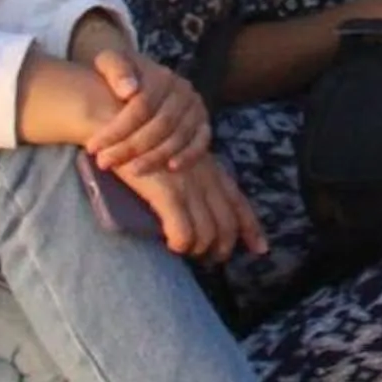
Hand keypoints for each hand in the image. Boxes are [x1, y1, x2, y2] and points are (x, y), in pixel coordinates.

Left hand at [85, 43, 209, 174]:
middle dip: (131, 148)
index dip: (116, 130)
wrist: (138, 76)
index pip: (141, 106)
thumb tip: (129, 90)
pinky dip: (189, 156)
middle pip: (160, 125)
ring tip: (129, 171)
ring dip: (154, 158)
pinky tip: (170, 168)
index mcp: (161, 76)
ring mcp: (195, 107)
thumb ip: (116, 68)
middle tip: (104, 162)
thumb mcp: (109, 60)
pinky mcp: (202, 124)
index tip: (92, 147)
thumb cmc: (118, 74)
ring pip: (179, 137)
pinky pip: (201, 142)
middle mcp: (183, 91)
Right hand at [119, 151, 265, 263]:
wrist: (120, 121)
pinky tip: (172, 246)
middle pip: (228, 223)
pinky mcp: (168, 192)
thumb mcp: (176, 158)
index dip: (251, 228)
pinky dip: (181, 245)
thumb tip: (196, 212)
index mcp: (210, 168)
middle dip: (223, 248)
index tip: (261, 249)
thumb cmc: (143, 141)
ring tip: (184, 251)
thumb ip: (190, 179)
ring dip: (198, 250)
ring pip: (208, 233)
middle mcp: (206, 175)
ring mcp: (189, 184)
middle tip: (209, 260)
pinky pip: (183, 233)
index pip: (238, 202)